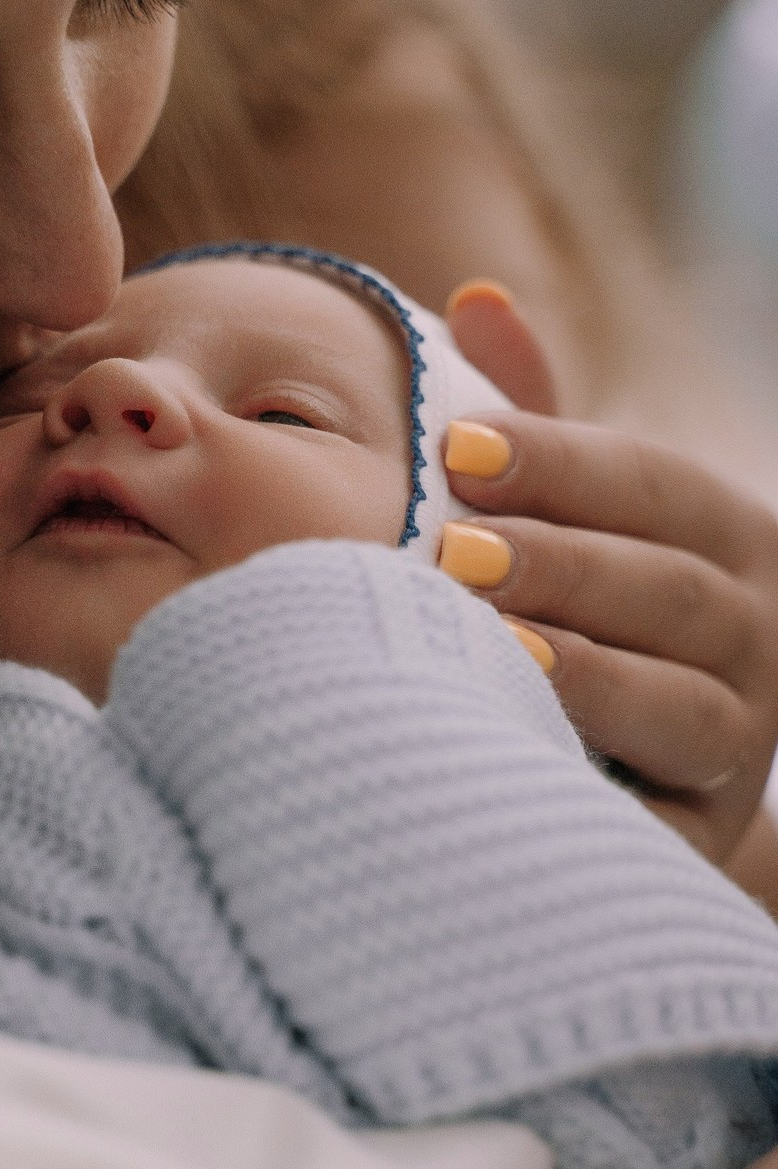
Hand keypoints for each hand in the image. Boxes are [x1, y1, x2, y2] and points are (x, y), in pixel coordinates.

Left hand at [441, 283, 777, 866]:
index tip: (457, 449)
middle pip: (665, 589)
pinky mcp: (701, 835)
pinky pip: (657, 817)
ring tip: (492, 646)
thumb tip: (476, 298)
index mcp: (731, 538)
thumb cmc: (592, 614)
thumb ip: (537, 425)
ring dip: (585, 672)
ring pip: (678, 702)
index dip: (559, 462)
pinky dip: (596, 788)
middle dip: (561, 565)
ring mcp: (739, 742)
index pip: (653, 484)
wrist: (645, 769)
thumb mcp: (579, 516)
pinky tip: (519, 760)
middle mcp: (758, 633)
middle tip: (456, 553)